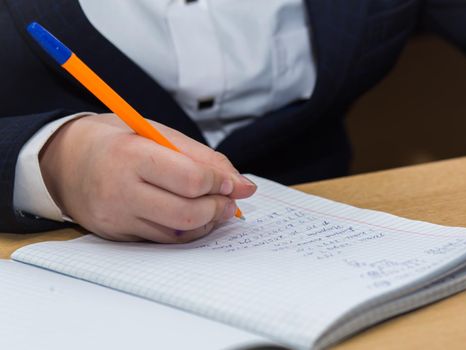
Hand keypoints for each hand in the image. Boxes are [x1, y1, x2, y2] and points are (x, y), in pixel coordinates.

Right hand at [39, 113, 256, 242]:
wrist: (64, 161)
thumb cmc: (116, 140)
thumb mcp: (158, 133)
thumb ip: (202, 157)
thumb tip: (241, 184)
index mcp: (131, 155)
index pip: (190, 180)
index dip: (221, 183)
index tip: (233, 183)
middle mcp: (120, 190)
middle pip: (187, 213)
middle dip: (218, 209)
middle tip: (229, 201)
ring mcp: (116, 218)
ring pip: (177, 233)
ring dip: (206, 223)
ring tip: (214, 208)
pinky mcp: (116, 235)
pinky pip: (162, 240)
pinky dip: (186, 231)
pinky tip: (193, 218)